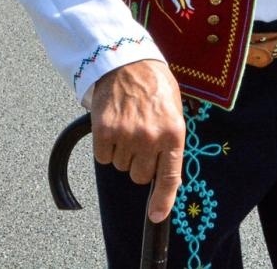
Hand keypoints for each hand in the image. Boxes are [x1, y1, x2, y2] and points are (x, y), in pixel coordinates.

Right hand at [89, 59, 185, 222]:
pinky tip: (112, 126)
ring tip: (127, 125)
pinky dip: (105, 147)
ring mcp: (126, 136)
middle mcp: (151, 138)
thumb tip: (170, 179)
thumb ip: (171, 143)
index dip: (163, 201)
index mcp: (173, 133)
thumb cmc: (153, 85)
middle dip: (139, 163)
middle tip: (139, 139)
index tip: (156, 216)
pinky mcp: (104, 132)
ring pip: (121, 167)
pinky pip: (103, 158)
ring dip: (122, 153)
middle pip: (140, 176)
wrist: (125, 60)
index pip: (169, 177)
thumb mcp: (174, 110)